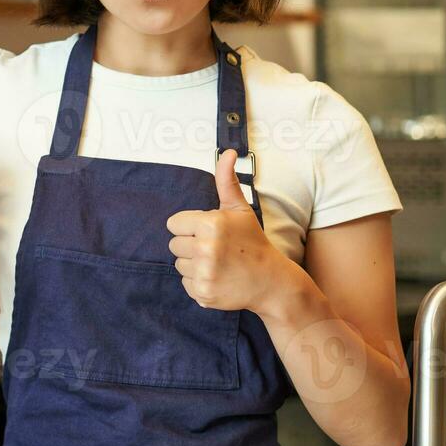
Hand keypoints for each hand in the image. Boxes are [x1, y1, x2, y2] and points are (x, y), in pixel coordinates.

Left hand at [166, 149, 293, 312]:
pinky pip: (185, 283)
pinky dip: (198, 282)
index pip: (174, 224)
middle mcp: (205, 248)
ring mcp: (204, 273)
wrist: (271, 281)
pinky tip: (218, 278)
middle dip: (191, 245)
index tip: (209, 232)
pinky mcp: (202, 293)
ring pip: (179, 264)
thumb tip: (227, 152)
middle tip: (216, 249)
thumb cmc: (252, 241)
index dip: (190, 227)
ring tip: (218, 263)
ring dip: (193, 264)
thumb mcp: (239, 209)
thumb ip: (226, 181)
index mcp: (210, 224)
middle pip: (174, 244)